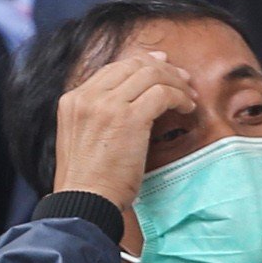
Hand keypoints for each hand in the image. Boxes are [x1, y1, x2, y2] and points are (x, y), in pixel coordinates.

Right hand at [55, 50, 198, 222]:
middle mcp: (88, 96)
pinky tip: (187, 108)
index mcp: (73, 99)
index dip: (141, 63)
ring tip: (189, 95)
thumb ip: (97, 115)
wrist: (85, 200)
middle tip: (182, 79)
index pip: (112, 69)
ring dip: (175, 82)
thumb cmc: (87, 179)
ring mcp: (107, 104)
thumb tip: (129, 102)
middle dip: (163, 68)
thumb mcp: (82, 136)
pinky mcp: (129, 118)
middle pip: (133, 65)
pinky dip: (179, 97)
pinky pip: (162, 93)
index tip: (162, 66)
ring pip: (150, 74)